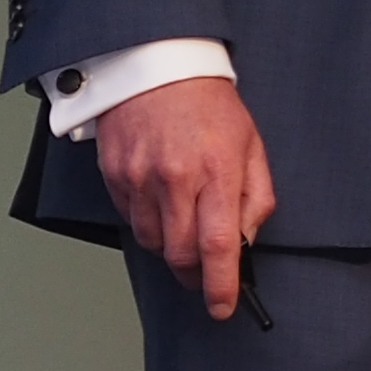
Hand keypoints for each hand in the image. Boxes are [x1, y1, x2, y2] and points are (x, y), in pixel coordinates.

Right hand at [93, 77, 276, 319]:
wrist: (156, 63)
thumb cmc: (207, 103)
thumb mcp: (250, 145)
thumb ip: (255, 197)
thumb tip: (245, 241)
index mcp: (216, 171)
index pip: (218, 246)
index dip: (221, 285)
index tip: (222, 306)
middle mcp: (175, 178)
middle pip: (180, 254)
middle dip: (194, 273)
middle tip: (204, 272)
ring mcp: (139, 178)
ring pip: (152, 242)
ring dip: (169, 247)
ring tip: (181, 223)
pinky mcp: (115, 175)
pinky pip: (131, 219)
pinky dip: (147, 222)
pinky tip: (159, 201)